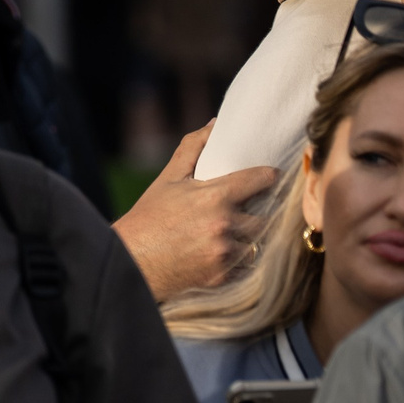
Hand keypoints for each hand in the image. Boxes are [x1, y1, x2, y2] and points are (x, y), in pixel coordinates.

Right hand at [112, 124, 280, 303]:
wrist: (132, 261)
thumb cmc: (149, 216)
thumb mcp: (169, 177)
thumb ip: (194, 147)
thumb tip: (215, 125)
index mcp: (215, 196)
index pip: (262, 179)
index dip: (270, 176)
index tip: (272, 176)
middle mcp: (224, 225)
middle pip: (266, 216)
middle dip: (260, 211)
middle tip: (253, 208)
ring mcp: (225, 254)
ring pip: (257, 243)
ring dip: (250, 238)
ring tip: (238, 232)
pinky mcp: (222, 277)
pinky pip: (247, 266)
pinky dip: (240, 260)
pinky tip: (225, 253)